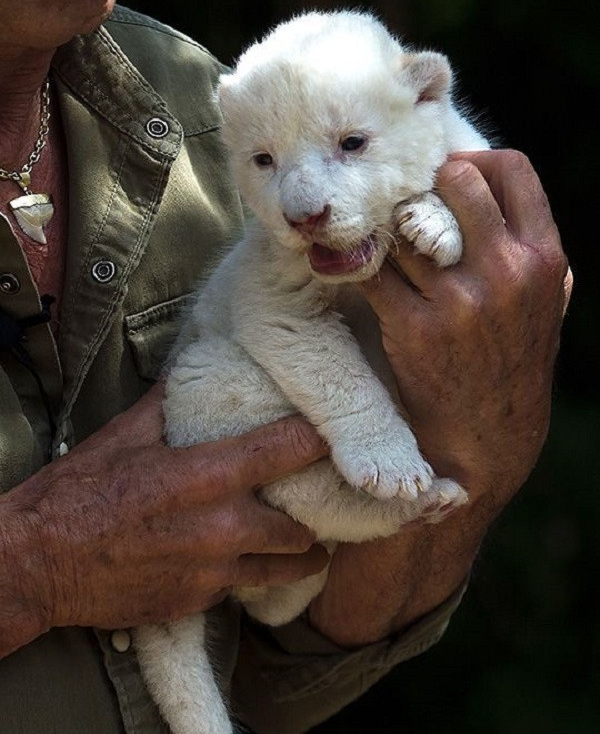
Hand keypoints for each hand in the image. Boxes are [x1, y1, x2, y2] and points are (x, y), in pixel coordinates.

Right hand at [0, 385, 328, 656]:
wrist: (39, 563)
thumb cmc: (79, 493)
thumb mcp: (125, 434)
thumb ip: (168, 402)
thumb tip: (190, 369)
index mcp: (209, 474)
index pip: (290, 449)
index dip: (321, 441)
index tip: (337, 438)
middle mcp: (223, 527)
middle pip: (303, 525)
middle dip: (313, 513)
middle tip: (316, 500)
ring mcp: (214, 571)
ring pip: (289, 566)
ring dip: (300, 553)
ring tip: (304, 540)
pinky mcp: (198, 602)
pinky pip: (245, 587)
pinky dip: (254, 572)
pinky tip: (247, 560)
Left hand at [363, 150, 570, 505]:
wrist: (487, 442)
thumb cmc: (513, 366)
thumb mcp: (545, 306)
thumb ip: (529, 250)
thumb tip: (496, 191)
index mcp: (544, 259)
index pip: (512, 168)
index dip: (473, 157)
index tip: (446, 173)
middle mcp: (506, 272)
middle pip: (455, 180)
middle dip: (424, 181)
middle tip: (403, 197)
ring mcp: (458, 300)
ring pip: (405, 223)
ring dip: (385, 221)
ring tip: (374, 228)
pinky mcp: (412, 327)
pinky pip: (372, 270)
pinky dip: (357, 261)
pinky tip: (351, 261)